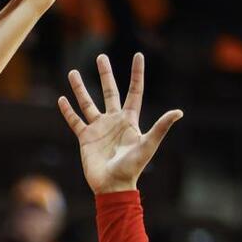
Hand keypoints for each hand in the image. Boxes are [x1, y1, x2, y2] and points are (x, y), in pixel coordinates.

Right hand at [58, 53, 182, 193]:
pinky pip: (75, 121)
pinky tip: (62, 100)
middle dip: (105, 74)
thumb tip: (178, 112)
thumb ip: (161, 128)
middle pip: (109, 91)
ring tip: (72, 72)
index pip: (134, 92)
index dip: (136, 73)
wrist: (112, 185)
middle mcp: (113, 120)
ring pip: (88, 103)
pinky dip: (68, 111)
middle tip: (101, 57)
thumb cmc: (132, 167)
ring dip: (80, 88)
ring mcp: (98, 128)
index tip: (138, 55)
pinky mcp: (85, 137)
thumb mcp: (148, 145)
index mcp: (130, 120)